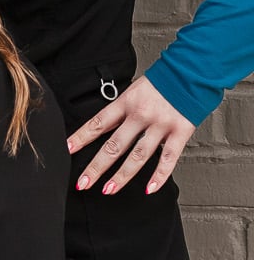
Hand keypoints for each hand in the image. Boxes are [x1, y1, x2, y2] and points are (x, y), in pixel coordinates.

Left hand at [70, 76, 196, 195]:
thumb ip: (122, 110)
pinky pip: (169, 158)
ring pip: (138, 156)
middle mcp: (141, 114)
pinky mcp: (181, 132)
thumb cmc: (162, 82)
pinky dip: (159, 176)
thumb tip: (104, 128)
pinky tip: (149, 189)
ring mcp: (161, 125)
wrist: (192, 70)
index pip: (98, 122)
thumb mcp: (134, 90)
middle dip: (96, 166)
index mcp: (126, 102)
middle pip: (114, 145)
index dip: (81, 137)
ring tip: (109, 189)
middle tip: (83, 182)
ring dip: (122, 176)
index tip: (67, 150)